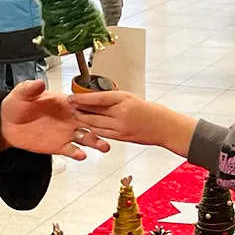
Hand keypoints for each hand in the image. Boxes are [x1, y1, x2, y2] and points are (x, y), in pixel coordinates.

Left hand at [0, 80, 109, 160]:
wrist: (6, 125)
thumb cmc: (15, 106)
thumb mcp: (21, 94)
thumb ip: (30, 89)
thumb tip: (39, 82)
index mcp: (64, 104)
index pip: (83, 104)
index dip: (93, 106)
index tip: (102, 109)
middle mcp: (69, 119)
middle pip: (91, 122)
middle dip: (103, 127)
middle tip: (111, 131)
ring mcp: (65, 133)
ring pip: (87, 138)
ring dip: (96, 142)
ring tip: (103, 146)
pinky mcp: (59, 146)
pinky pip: (72, 150)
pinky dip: (78, 153)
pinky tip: (81, 155)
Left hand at [72, 91, 196, 155]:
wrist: (164, 127)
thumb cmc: (150, 111)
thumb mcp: (131, 98)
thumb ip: (114, 99)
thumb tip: (96, 99)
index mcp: (123, 100)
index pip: (97, 98)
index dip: (81, 98)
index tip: (72, 97)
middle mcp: (121, 113)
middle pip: (93, 112)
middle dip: (79, 109)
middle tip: (70, 106)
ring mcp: (120, 127)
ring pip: (95, 124)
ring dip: (83, 120)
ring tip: (76, 116)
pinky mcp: (121, 137)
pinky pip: (102, 133)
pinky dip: (93, 129)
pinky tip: (88, 126)